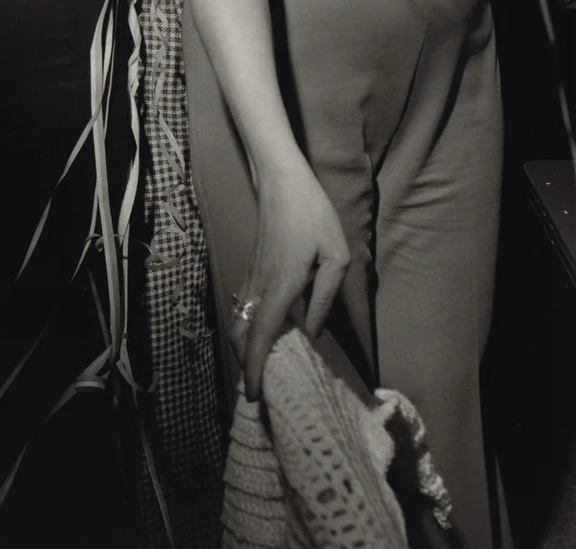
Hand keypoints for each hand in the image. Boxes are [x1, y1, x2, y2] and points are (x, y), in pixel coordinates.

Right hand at [231, 162, 349, 400]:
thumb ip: (323, 298)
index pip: (260, 336)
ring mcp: (252, 276)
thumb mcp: (335, 257)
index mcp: (281, 286)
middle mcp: (260, 286)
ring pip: (240, 320)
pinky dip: (247, 329)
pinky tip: (263, 336)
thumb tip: (312, 332)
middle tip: (259, 391)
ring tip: (260, 370)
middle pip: (241, 334)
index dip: (254, 368)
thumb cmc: (313, 215)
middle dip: (245, 364)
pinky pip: (245, 307)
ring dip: (245, 348)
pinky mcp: (252, 268)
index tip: (253, 395)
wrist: (281, 181)